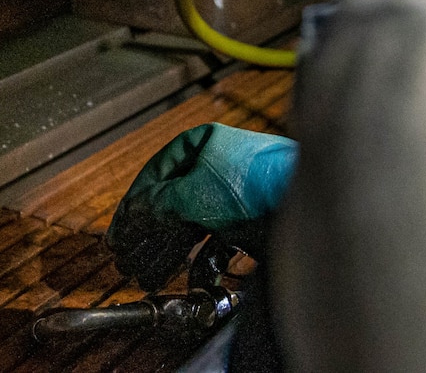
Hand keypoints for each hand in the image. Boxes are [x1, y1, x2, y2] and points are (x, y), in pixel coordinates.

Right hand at [106, 123, 297, 289]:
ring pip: (190, 229)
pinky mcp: (250, 227)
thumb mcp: (192, 192)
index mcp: (202, 146)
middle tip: (128, 260)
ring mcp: (233, 199)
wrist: (306, 204)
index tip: (119, 232)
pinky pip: (215, 247)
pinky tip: (187, 281)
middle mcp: (216, 170)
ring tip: (147, 276)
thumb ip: (157, 204)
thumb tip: (131, 216)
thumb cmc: (253, 183)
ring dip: (167, 253)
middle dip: (148, 235)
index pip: (156, 174)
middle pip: (171, 204)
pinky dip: (199, 264)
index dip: (134, 204)